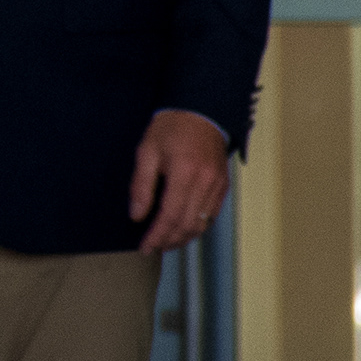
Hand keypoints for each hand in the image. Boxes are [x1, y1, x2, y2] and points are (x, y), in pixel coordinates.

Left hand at [128, 110, 231, 252]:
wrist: (200, 110)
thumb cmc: (171, 128)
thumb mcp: (147, 152)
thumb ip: (141, 186)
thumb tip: (137, 215)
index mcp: (185, 173)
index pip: (170, 216)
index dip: (157, 235)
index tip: (145, 247)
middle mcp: (205, 182)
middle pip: (188, 224)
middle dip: (169, 241)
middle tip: (152, 249)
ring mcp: (218, 185)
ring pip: (202, 223)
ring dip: (184, 237)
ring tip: (165, 243)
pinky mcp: (223, 186)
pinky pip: (211, 214)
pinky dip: (197, 226)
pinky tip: (184, 229)